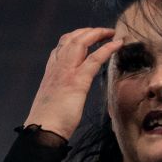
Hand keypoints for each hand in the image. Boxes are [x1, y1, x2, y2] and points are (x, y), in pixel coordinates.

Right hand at [23, 26, 123, 140]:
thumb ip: (60, 91)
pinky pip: (94, 58)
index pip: (60, 47)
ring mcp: (66, 72)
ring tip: (110, 33)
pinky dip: (107, 48)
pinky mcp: (77, 81)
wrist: (43, 130)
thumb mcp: (52, 101)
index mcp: (50, 73)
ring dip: (97, 34)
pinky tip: (118, 44)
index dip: (74, 38)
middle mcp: (57, 68)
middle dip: (88, 31)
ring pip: (81, 42)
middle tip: (103, 31)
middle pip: (71, 39)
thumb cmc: (47, 121)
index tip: (86, 36)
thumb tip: (67, 95)